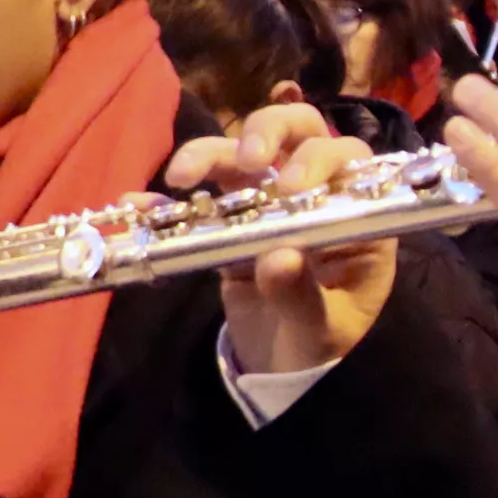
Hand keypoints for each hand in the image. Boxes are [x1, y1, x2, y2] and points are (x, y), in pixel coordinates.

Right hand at [167, 103, 397, 377]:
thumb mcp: (322, 330)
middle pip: (300, 132)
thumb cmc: (322, 343)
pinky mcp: (230, 219)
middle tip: (248, 158)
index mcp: (357, 217)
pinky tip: (140, 202)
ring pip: (245, 152)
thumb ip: (303, 297)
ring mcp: (270, 202)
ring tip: (180, 176)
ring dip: (211, 152)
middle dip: (270, 131)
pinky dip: (170, 197)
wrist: (285, 367)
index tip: (290, 187)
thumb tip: (277, 258)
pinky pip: (201, 196)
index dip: (321, 160)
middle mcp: (315, 196)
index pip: (349, 161)